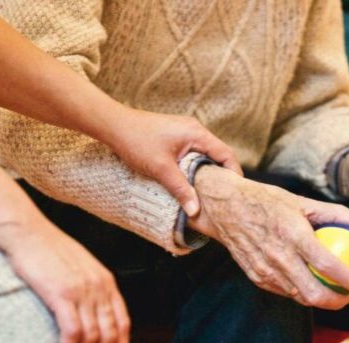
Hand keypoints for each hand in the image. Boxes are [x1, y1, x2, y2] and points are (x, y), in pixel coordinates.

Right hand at [0, 218, 130, 342]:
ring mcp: (82, 291)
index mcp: (106, 281)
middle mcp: (99, 287)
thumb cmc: (49, 250)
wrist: (28, 233)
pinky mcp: (62, 294)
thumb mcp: (81, 268)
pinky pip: (72, 331)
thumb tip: (92, 314)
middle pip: (110, 333)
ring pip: (92, 336)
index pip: (123, 321)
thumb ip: (91, 289)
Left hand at [107, 109, 241, 216]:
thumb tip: (195, 211)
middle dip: (221, 175)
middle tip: (223, 196)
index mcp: (197, 133)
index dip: (234, 173)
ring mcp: (184, 131)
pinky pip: (193, 153)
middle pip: (218, 154)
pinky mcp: (175, 136)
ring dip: (206, 172)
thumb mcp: (161, 169)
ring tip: (208, 192)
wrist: (113, 125)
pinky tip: (190, 181)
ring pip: (204, 154)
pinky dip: (195, 166)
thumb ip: (181, 189)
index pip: (226, 154)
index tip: (235, 192)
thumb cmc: (136, 141)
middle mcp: (194, 130)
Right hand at [188, 165, 348, 309]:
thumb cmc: (266, 201)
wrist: (224, 208)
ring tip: (336, 292)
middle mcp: (278, 256)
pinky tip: (311, 284)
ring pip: (299, 297)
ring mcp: (265, 270)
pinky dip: (301, 292)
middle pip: (314, 293)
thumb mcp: (302, 201)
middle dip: (339, 301)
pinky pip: (284, 291)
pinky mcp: (256, 277)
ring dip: (321, 300)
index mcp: (293, 234)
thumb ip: (337, 214)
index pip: (327, 265)